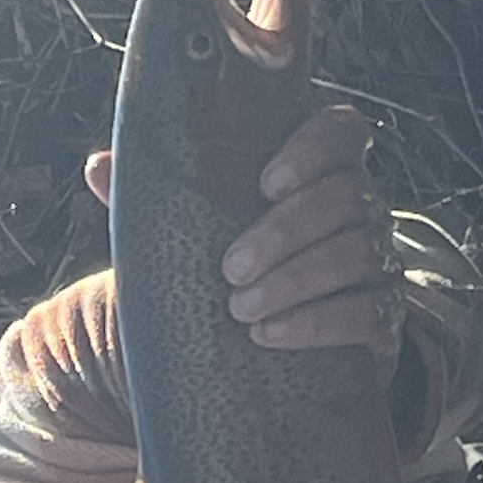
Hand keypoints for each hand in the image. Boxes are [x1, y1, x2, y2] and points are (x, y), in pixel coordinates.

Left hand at [84, 104, 402, 359]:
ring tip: (240, 308)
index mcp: (321, 169)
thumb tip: (100, 167)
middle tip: (229, 268)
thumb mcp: (198, 230)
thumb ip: (160, 197)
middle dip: (285, 232)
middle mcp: (361, 208)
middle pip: (346, 197)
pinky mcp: (382, 320)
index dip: (311, 150)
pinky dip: (314, 323)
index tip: (264, 182)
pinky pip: (365, 313)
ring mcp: (379, 263)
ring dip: (295, 280)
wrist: (275, 351)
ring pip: (357, 254)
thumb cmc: (236, 267)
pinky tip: (267, 334)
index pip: (341, 131)